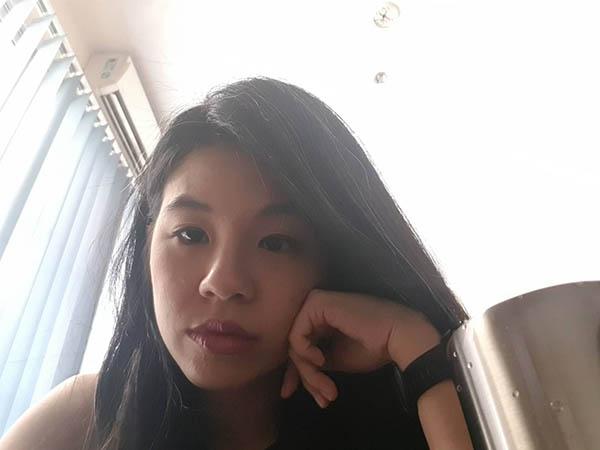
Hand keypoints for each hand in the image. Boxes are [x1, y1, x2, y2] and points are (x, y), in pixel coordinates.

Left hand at [280, 289, 440, 407]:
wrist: (397, 336)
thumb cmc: (373, 348)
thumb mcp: (335, 360)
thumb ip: (313, 365)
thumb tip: (288, 384)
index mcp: (320, 319)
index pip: (298, 347)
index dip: (296, 373)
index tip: (291, 394)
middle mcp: (314, 308)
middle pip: (295, 347)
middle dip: (306, 378)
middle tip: (322, 399)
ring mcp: (314, 303)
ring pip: (294, 344)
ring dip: (309, 373)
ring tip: (327, 389)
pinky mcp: (317, 303)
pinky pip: (296, 335)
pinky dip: (305, 353)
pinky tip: (322, 361)